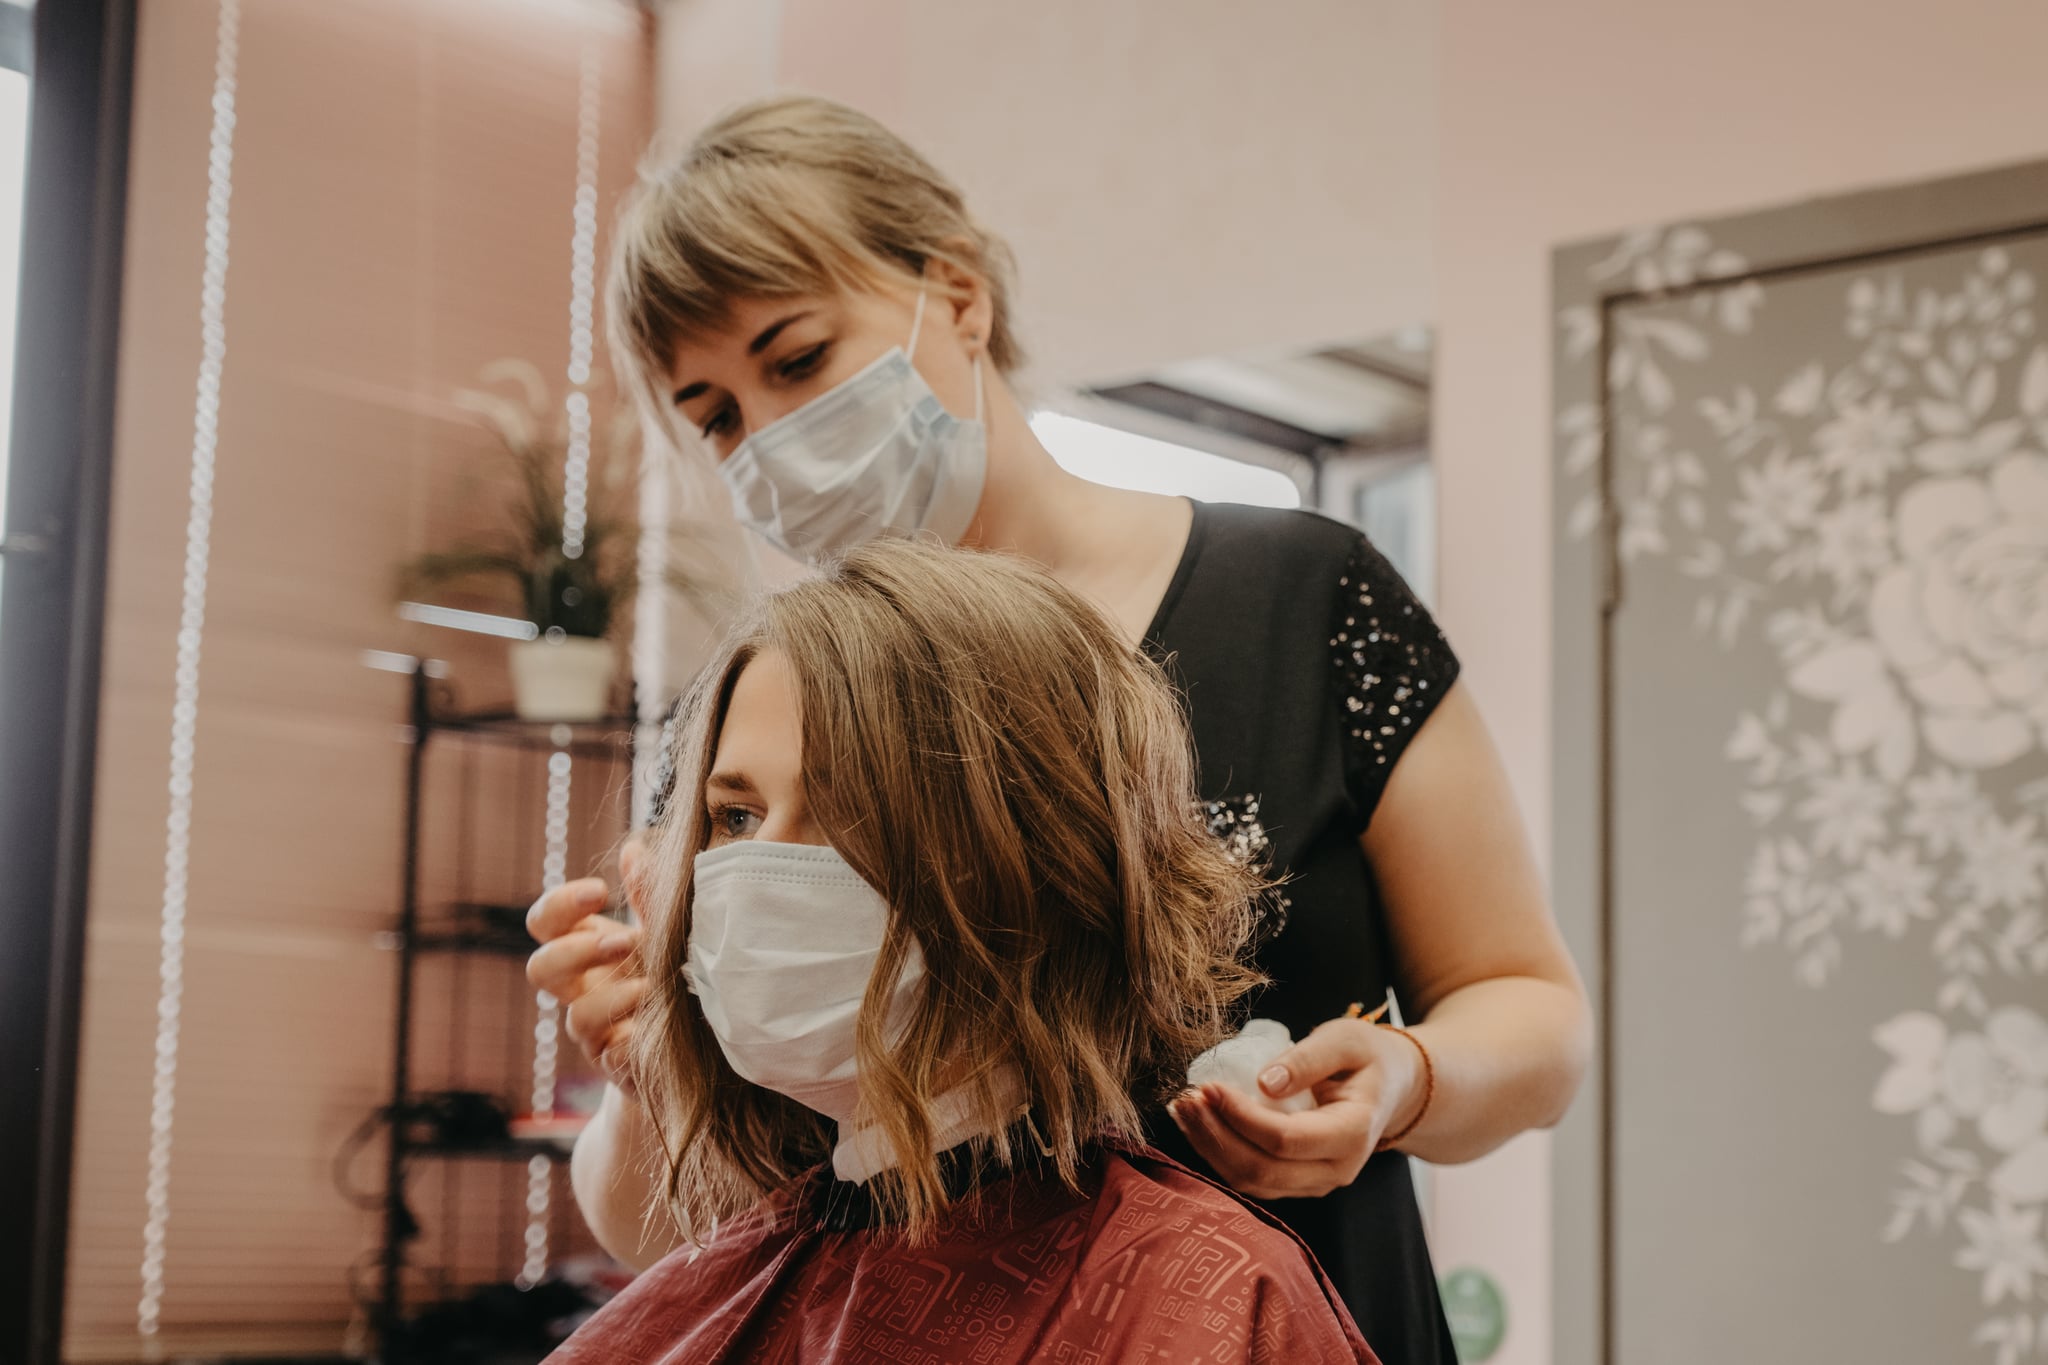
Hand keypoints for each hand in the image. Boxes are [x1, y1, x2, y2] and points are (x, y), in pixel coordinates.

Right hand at [526, 836, 651, 1093]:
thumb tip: (633, 850)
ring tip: (649, 987)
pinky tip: (650, 1029)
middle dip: (577, 952)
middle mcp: (581, 988)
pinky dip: (628, 1041)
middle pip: (539, 968)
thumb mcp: (666, 929)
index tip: (599, 893)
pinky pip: (610, 1055)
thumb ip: (649, 895)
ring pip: (576, 1016)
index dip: (559, 905)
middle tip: (624, 942)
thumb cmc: (674, 970)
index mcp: (586, 946)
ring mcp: (594, 1029)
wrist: (701, 1038)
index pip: (545, 922)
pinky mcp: (617, 1062)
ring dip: (611, 998)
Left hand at [1169, 1016, 1423, 1200]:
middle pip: (1263, 1170)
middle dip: (1216, 1136)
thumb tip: (1263, 1083)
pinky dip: (1219, 1155)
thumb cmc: (1367, 1057)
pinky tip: (1198, 1124)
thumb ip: (1308, 1059)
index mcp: (1353, 1134)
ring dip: (1210, 1148)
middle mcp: (1336, 1170)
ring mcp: (1316, 1183)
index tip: (1209, 1086)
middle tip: (1185, 1099)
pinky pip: (1253, 1179)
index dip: (1240, 1117)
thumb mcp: (1345, 1040)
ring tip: (1182, 1110)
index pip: (1285, 1140)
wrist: (1392, 1087)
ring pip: (1253, 1182)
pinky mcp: (1298, 1182)